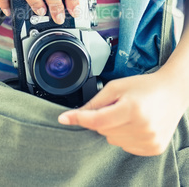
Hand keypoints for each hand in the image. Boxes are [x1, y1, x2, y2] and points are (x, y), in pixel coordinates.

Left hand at [58, 72, 185, 155]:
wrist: (172, 93)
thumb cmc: (143, 86)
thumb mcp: (116, 87)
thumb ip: (94, 102)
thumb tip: (70, 115)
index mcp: (133, 109)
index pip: (97, 120)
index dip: (79, 118)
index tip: (63, 118)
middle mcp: (142, 128)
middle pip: (103, 130)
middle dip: (104, 118)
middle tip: (118, 106)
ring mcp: (149, 140)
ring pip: (112, 139)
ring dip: (114, 128)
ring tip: (129, 113)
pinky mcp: (153, 148)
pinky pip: (125, 146)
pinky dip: (125, 136)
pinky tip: (136, 123)